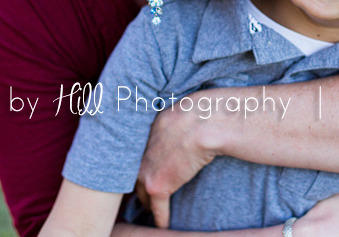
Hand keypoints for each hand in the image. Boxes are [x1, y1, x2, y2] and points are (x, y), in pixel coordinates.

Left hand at [136, 100, 216, 227]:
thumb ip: (174, 122)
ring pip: (143, 195)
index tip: (147, 170)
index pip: (138, 156)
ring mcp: (146, 171)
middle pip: (136, 176)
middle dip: (141, 186)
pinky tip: (163, 226)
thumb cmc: (199, 114)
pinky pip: (158, 209)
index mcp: (146, 133)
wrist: (202, 123)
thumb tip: (183, 119)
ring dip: (148, 203)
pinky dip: (161, 219)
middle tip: (145, 194)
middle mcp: (139, 153)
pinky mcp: (157, 187)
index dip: (142, 165)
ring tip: (152, 210)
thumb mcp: (179, 112)